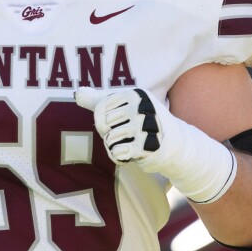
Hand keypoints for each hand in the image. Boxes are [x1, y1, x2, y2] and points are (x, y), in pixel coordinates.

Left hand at [74, 86, 236, 203]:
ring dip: (117, 146)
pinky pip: (117, 153)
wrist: (174, 145)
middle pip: (103, 125)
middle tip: (129, 134)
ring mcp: (145, 126)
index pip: (100, 109)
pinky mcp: (148, 145)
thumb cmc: (143, 124)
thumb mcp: (124, 108)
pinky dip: (121, 157)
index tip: (121, 122)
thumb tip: (76, 93)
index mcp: (135, 94)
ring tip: (132, 143)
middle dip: (111, 135)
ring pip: (109, 139)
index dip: (104, 122)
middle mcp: (141, 106)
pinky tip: (134, 153)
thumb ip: (99, 101)